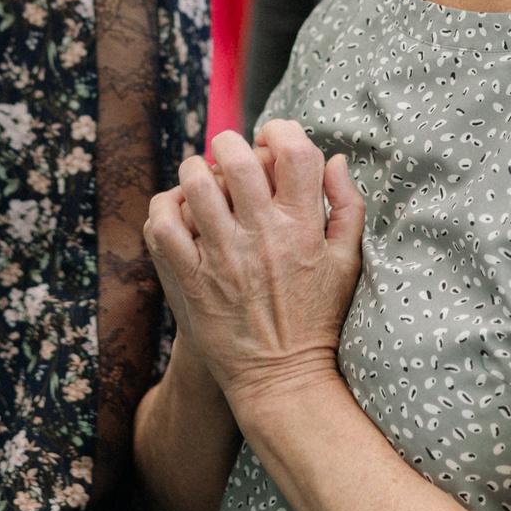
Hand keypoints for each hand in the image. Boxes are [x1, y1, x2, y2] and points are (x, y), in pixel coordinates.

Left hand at [143, 122, 362, 412]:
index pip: (293, 152)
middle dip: (228, 143)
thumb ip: (347, 206)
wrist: (281, 379)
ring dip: (194, 171)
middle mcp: (262, 237)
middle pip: (237, 159)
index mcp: (303, 228)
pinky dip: (164, 208)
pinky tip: (176, 210)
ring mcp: (223, 259)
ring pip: (195, 186)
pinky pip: (163, 227)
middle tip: (226, 152)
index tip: (271, 138)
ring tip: (200, 178)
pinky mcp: (192, 281)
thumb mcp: (347, 263)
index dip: (280, 131)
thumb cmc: (317, 317)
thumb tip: (333, 158)